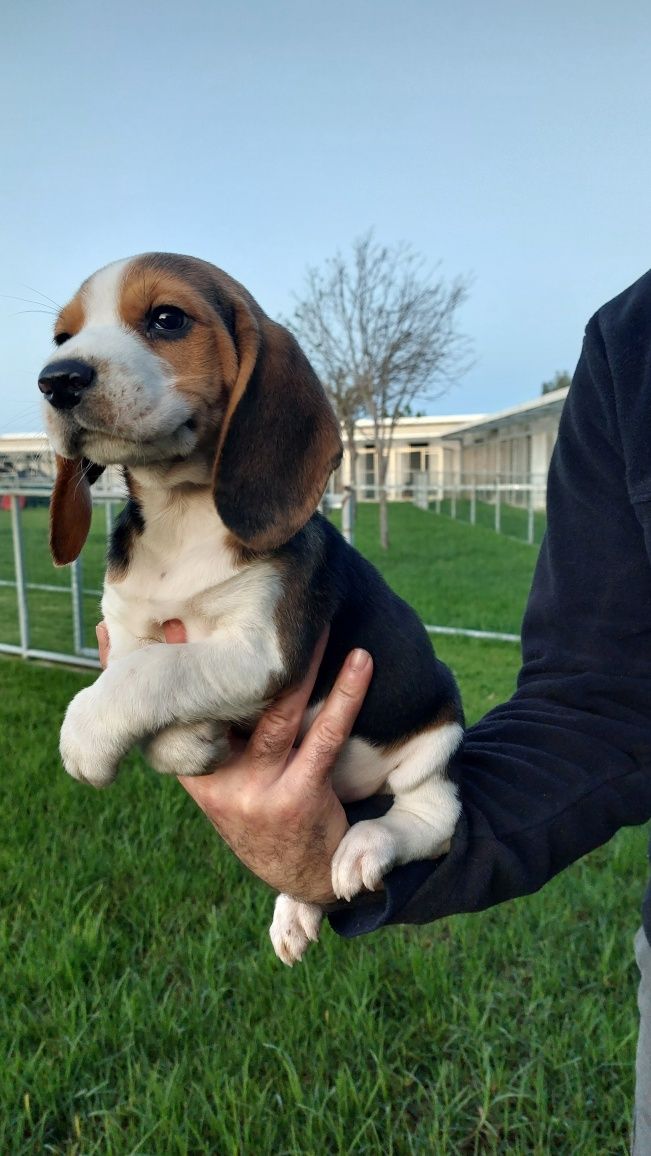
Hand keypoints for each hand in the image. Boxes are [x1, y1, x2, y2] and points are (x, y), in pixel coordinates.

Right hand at [95, 620, 373, 903]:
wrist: (304, 874)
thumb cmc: (259, 805)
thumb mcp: (217, 778)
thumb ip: (196, 730)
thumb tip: (161, 686)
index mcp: (193, 772)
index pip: (167, 713)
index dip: (154, 669)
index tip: (150, 620)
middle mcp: (218, 781)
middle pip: (216, 705)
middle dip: (217, 651)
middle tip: (227, 595)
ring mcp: (258, 790)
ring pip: (276, 711)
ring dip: (299, 660)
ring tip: (313, 616)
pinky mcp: (300, 795)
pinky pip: (325, 735)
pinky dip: (345, 692)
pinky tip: (360, 660)